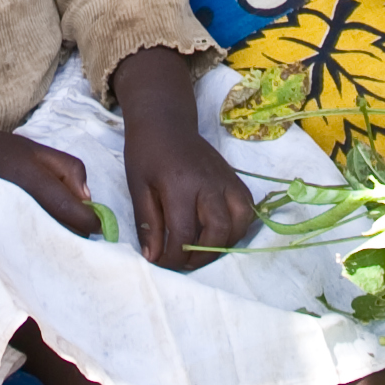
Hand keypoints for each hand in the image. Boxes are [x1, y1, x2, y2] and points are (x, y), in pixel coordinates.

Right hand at [0, 129, 102, 237]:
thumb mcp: (37, 149)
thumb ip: (69, 169)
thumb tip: (88, 199)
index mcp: (39, 187)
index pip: (78, 217)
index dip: (93, 221)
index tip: (96, 220)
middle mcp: (27, 214)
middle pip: (68, 238)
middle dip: (77, 232)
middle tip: (76, 221)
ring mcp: (13, 231)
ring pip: (51, 246)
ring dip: (60, 239)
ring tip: (56, 225)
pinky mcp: (3, 241)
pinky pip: (33, 249)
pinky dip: (42, 244)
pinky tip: (39, 232)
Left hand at [124, 118, 253, 270]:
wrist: (166, 123)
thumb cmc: (147, 154)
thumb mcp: (138, 187)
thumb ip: (147, 223)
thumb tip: (154, 257)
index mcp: (181, 185)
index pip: (184, 233)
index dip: (173, 257)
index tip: (161, 262)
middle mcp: (210, 183)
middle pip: (219, 231)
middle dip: (202, 256)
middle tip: (184, 262)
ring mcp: (227, 180)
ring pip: (241, 222)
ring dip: (224, 244)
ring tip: (202, 251)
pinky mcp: (235, 179)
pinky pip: (247, 210)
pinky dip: (238, 228)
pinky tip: (218, 234)